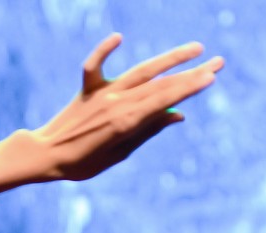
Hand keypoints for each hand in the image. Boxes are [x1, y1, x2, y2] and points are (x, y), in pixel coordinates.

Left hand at [24, 34, 222, 181]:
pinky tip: (119, 36)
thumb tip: (177, 114)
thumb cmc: (84, 162)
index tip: (212, 76)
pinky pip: (96, 64)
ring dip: (170, 58)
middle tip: (218, 61)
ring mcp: (103, 92)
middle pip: (161, 83)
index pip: (166, 100)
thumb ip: (148, 130)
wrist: (47, 155)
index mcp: (128, 122)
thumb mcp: (121, 153)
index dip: (190, 86)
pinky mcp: (88, 87)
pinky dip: (105, 49)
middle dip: (192, 73)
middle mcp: (118, 102)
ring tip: (195, 48)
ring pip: (141, 71)